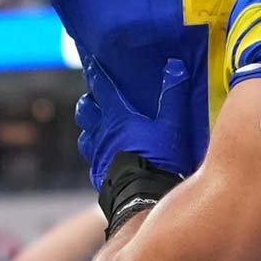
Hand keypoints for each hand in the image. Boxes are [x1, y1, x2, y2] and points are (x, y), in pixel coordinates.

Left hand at [76, 58, 192, 188]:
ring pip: (85, 136)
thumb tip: (175, 65)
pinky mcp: (99, 175)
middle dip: (88, 103)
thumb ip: (173, 97)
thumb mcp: (171, 127)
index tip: (90, 62)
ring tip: (98, 129)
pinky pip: (93, 160)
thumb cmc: (159, 159)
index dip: (95, 73)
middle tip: (94, 99)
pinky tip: (105, 157)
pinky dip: (97, 154)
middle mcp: (102, 134)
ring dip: (90, 129)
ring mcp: (98, 156)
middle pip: (85, 111)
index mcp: (118, 118)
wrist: (143, 197)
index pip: (102, 88)